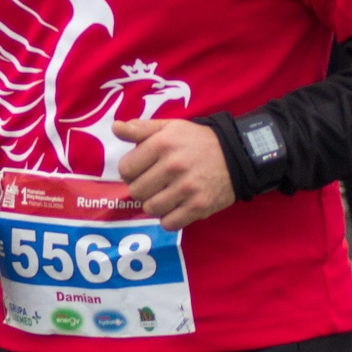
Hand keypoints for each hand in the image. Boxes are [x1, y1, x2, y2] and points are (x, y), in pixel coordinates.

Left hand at [115, 119, 235, 230]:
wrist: (236, 155)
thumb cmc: (196, 141)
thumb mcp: (169, 127)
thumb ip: (140, 129)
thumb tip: (115, 127)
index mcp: (162, 144)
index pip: (126, 169)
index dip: (130, 171)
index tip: (141, 170)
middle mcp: (173, 166)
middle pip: (136, 191)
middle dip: (141, 188)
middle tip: (153, 183)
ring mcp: (187, 188)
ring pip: (150, 209)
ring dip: (154, 204)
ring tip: (164, 195)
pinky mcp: (199, 207)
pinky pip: (170, 223)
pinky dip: (169, 219)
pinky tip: (175, 207)